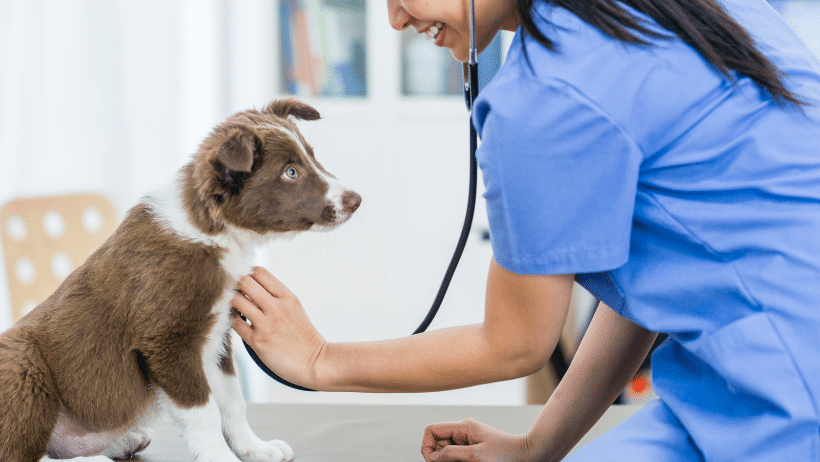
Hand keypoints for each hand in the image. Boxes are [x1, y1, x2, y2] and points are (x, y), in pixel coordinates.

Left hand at [231, 266, 326, 388]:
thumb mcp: (294, 307)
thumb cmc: (302, 335)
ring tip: (238, 310)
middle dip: (237, 286)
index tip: (247, 284)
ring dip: (233, 303)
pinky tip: (240, 323)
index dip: (248, 275)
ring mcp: (266, 324)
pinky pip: (235, 323)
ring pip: (237, 300)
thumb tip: (251, 285)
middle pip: (245, 282)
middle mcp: (276, 307)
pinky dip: (234, 321)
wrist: (314, 361)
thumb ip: (275, 295)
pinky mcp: (258, 342)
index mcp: (287, 296)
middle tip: (238, 295)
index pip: (259, 272)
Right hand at [421, 418, 531, 461]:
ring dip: (448, 460)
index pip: (431, 430)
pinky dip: (456, 461)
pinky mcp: (473, 447)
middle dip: (438, 456)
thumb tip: (432, 457)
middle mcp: (463, 430)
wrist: (527, 455)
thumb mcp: (476, 456)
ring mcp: (468, 438)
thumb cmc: (505, 455)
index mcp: (462, 426)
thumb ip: (451, 454)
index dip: (427, 447)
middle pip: (437, 441)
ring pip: (446, 450)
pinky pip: (456, 454)